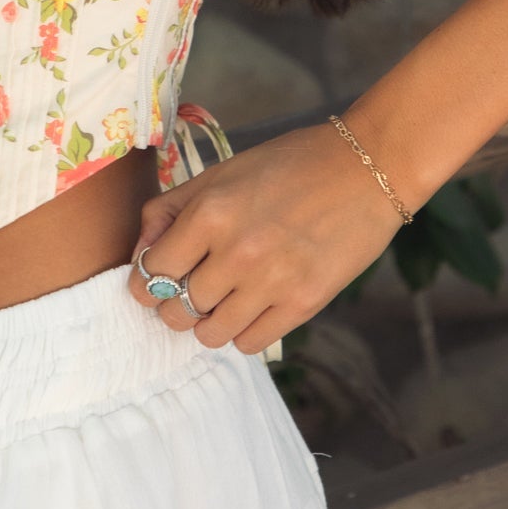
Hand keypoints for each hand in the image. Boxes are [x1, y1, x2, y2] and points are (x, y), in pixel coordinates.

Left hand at [127, 120, 406, 354]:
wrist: (366, 168)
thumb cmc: (290, 165)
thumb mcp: (221, 173)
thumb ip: (170, 210)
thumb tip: (141, 253)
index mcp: (210, 213)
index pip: (151, 273)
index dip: (146, 280)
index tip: (157, 278)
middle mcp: (237, 253)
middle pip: (175, 310)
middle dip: (175, 304)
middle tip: (190, 289)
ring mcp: (272, 282)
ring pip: (209, 335)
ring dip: (208, 322)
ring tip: (222, 300)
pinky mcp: (303, 304)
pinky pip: (249, 343)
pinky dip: (242, 331)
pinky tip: (252, 307)